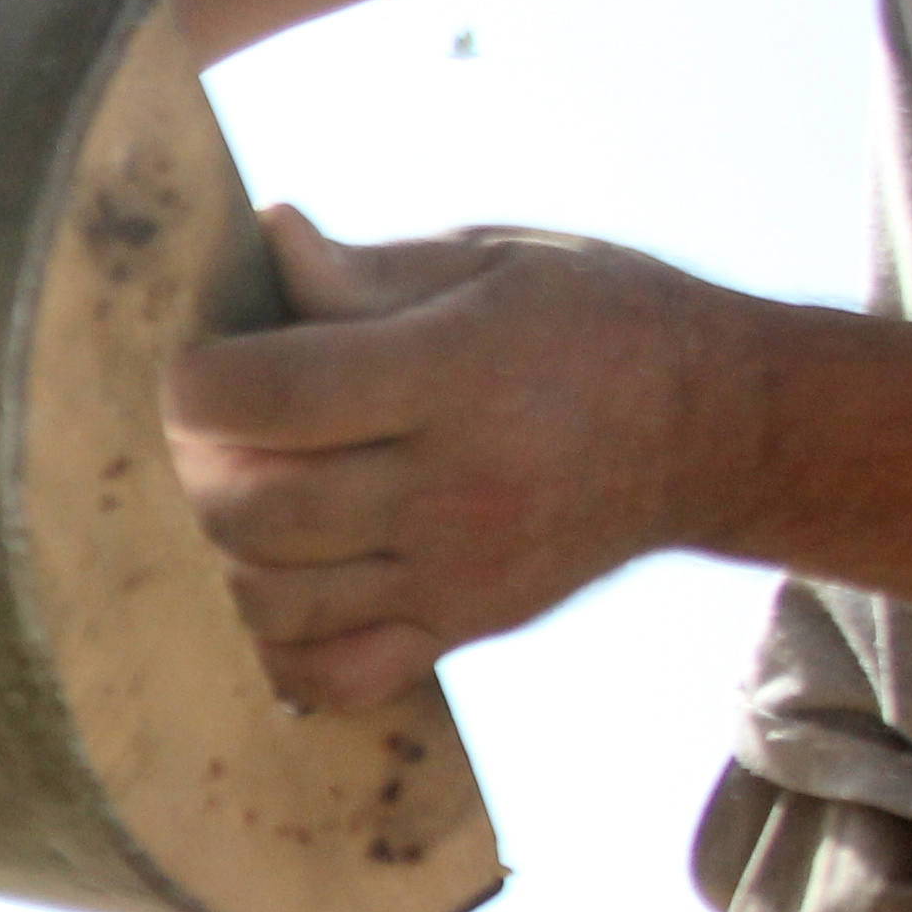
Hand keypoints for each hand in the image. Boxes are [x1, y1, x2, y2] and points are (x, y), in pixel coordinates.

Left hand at [164, 206, 758, 711]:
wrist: (715, 429)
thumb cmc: (594, 323)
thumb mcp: (494, 263)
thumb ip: (367, 271)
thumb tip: (269, 235)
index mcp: (453, 373)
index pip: (276, 396)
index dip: (199, 384)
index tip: (196, 366)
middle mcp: (453, 485)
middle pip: (257, 508)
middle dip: (199, 467)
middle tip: (213, 433)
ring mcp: (457, 571)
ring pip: (277, 599)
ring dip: (231, 551)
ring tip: (254, 496)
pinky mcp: (465, 627)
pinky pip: (336, 675)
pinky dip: (282, 645)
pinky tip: (289, 583)